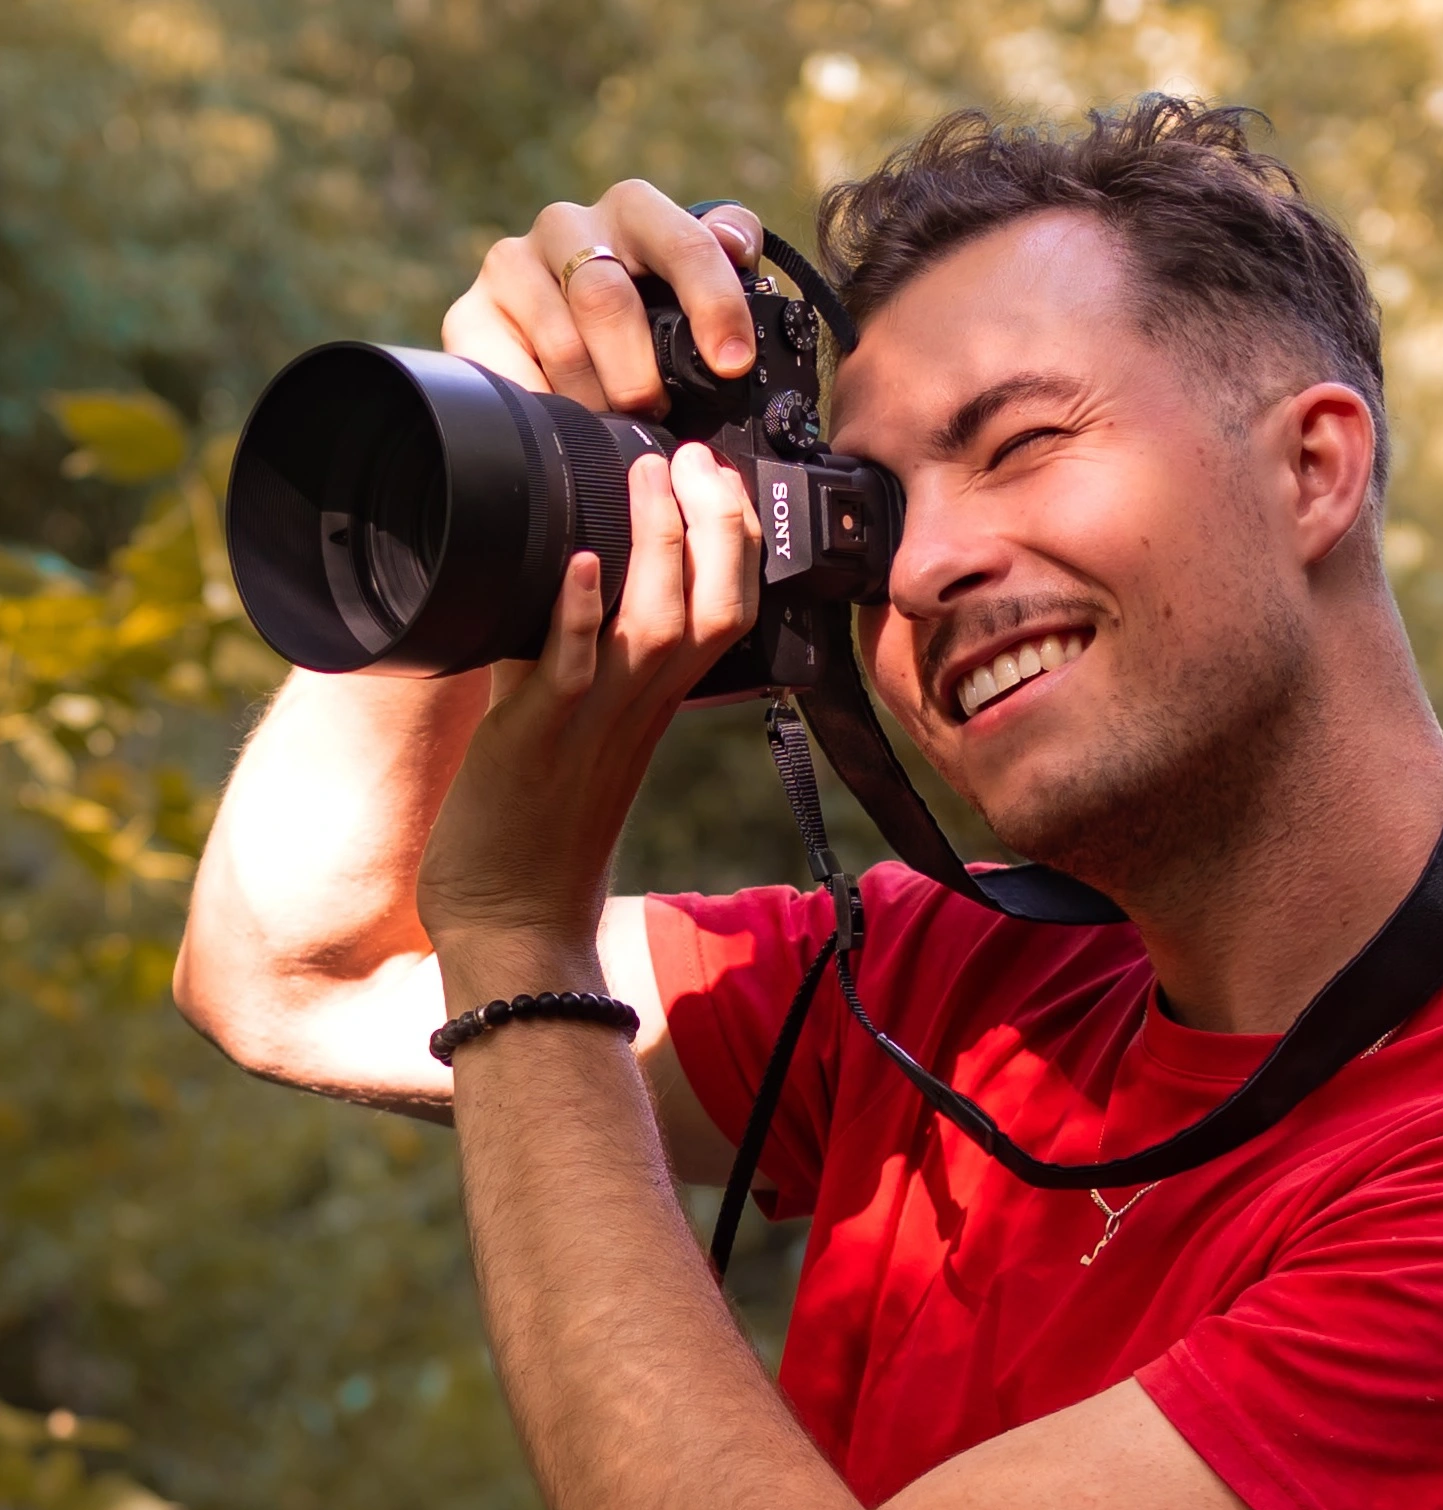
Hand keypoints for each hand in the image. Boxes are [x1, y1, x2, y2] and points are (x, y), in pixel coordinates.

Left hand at [416, 445, 760, 975]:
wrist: (514, 925)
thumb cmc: (534, 839)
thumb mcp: (573, 734)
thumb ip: (575, 664)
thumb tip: (557, 594)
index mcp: (656, 707)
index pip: (727, 613)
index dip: (733, 541)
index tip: (714, 476)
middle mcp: (640, 710)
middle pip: (717, 606)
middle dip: (717, 523)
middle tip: (693, 456)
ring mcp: (594, 724)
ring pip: (658, 625)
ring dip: (657, 543)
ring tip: (645, 474)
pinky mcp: (536, 739)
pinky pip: (568, 668)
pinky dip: (576, 613)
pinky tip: (577, 560)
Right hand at [443, 181, 765, 413]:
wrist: (557, 347)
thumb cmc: (647, 324)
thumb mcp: (696, 294)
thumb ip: (726, 261)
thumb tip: (735, 243)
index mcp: (635, 213)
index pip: (682, 243)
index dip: (712, 303)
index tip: (731, 362)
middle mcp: (568, 226)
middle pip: (606, 300)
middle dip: (638, 374)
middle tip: (655, 414)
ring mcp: (513, 264)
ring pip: (561, 345)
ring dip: (596, 402)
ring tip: (613, 428)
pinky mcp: (472, 312)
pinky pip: (510, 374)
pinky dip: (546, 407)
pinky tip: (563, 423)